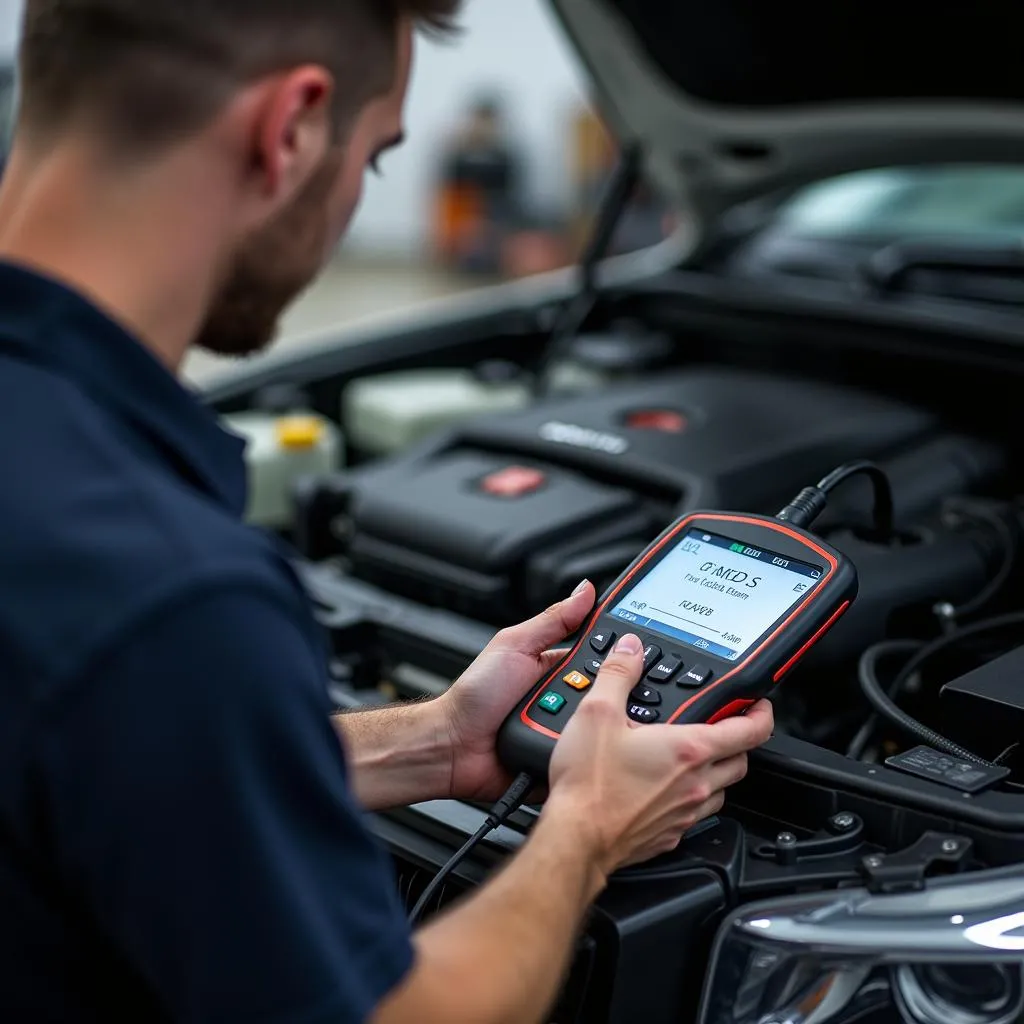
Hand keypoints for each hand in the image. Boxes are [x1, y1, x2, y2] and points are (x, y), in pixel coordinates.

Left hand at [438, 580, 597, 802]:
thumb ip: (552, 619)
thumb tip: (584, 590)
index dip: (614, 651)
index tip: (629, 649)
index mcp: (554, 664)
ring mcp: (562, 727)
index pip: (597, 653)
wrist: (454, 745)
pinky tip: (575, 745)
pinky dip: (582, 748)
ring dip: (588, 720)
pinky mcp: (561, 755)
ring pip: (597, 721)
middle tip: (575, 690)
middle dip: (599, 689)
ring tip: (564, 719)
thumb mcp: (514, 645)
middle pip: (603, 689)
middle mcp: (562, 696)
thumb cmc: (475, 694)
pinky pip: (584, 751)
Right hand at [545, 633, 773, 874]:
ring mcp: (684, 814)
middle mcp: (695, 784)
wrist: (575, 838)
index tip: (759, 704)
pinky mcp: (669, 836)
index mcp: (687, 750)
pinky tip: (668, 790)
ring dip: (717, 771)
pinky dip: (693, 799)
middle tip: (725, 726)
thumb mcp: (597, 713)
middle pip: (741, 761)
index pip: (749, 731)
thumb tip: (631, 650)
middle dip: (738, 741)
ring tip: (695, 756)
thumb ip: (618, 675)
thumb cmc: (589, 784)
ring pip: (722, 790)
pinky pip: (696, 815)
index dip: (761, 713)